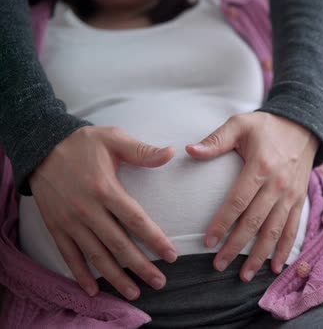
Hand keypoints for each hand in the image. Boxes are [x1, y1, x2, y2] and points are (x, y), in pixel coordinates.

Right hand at [30, 126, 177, 299]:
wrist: (40, 144)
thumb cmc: (82, 143)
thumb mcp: (113, 138)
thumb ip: (143, 150)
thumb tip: (172, 153)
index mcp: (105, 189)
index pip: (136, 221)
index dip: (155, 240)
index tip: (172, 256)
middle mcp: (87, 210)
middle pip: (119, 245)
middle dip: (141, 266)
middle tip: (160, 283)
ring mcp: (70, 221)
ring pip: (96, 256)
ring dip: (116, 277)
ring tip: (134, 293)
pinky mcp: (56, 226)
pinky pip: (69, 255)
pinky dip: (80, 274)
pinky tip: (93, 290)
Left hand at [186, 112, 317, 281]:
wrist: (303, 126)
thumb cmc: (266, 126)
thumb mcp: (240, 124)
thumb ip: (216, 140)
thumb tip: (189, 150)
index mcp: (260, 167)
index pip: (238, 201)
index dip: (222, 223)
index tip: (208, 241)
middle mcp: (278, 185)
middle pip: (255, 222)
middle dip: (236, 247)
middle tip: (219, 265)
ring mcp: (291, 195)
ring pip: (274, 231)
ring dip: (260, 256)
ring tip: (245, 276)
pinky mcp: (299, 200)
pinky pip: (293, 229)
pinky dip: (285, 249)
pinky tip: (276, 267)